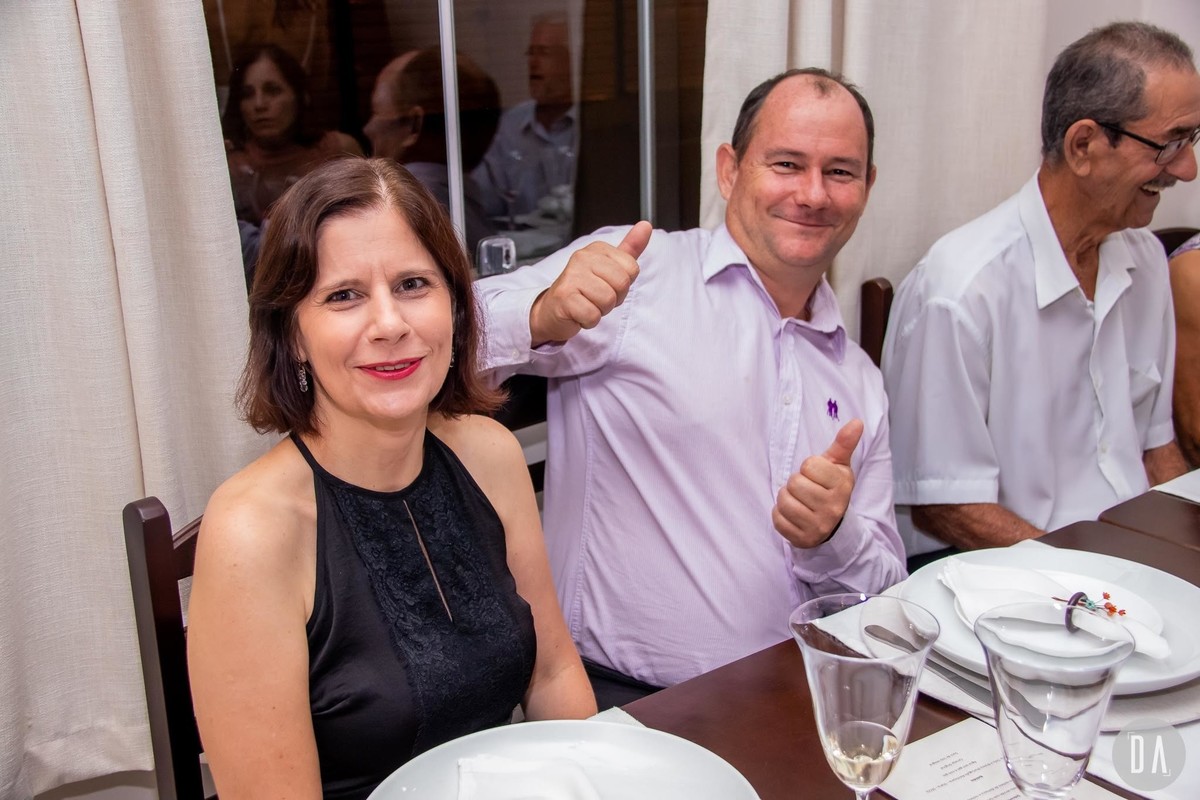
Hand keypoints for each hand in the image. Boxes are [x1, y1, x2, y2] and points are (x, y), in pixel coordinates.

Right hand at [529, 221, 651, 346]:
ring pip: (608, 301)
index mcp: (597, 249)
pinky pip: (592, 315)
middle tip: (596, 297)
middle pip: (622, 284)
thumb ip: (630, 248)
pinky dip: (588, 321)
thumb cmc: (584, 289)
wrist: (552, 309)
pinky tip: (578, 313)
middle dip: (613, 299)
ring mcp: (572, 276)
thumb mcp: (610, 266)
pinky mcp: (564, 296)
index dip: (623, 284)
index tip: (606, 285)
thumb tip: (646, 225)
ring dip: (600, 310)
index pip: (632, 269)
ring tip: (587, 304)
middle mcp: (583, 257)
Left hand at [773, 419, 863, 547]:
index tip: (817, 476)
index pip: (809, 465)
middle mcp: (833, 508)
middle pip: (794, 483)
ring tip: (799, 501)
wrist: (833, 525)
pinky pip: (778, 519)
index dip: (808, 468)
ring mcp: (818, 526)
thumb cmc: (831, 489)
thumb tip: (857, 422)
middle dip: (796, 484)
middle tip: (807, 490)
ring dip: (786, 499)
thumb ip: (844, 444)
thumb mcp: (839, 466)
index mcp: (842, 486)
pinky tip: (794, 515)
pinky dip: (781, 515)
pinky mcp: (802, 539)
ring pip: (784, 501)